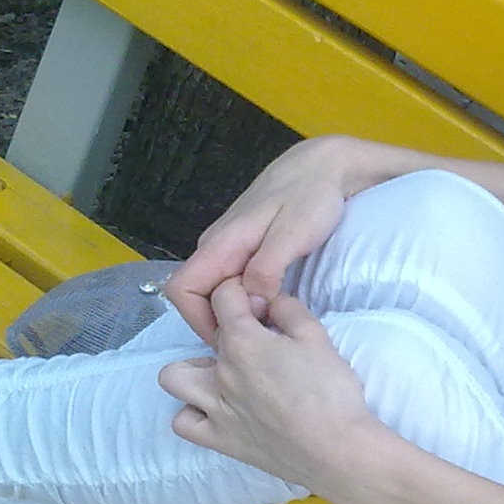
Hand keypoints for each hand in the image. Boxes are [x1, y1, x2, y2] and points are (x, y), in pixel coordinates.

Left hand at [158, 280, 388, 500]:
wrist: (336, 450)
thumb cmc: (331, 395)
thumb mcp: (318, 337)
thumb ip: (290, 310)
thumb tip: (273, 302)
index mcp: (243, 342)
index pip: (224, 297)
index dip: (241, 291)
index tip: (259, 303)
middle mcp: (221, 372)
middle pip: (207, 334)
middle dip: (228, 329)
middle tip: (255, 341)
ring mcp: (215, 408)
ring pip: (174, 378)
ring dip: (193, 370)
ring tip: (221, 373)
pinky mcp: (220, 439)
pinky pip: (184, 422)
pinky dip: (193, 413)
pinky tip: (217, 409)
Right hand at [164, 139, 359, 343]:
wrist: (322, 166)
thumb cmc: (311, 195)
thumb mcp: (295, 233)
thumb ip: (269, 267)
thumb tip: (251, 301)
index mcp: (221, 244)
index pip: (182, 291)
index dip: (199, 320)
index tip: (234, 337)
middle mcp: (216, 246)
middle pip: (194, 297)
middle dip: (219, 322)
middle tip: (258, 336)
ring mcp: (227, 247)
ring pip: (212, 291)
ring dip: (233, 313)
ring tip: (267, 325)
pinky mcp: (241, 248)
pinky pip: (229, 282)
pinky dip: (243, 300)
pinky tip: (271, 307)